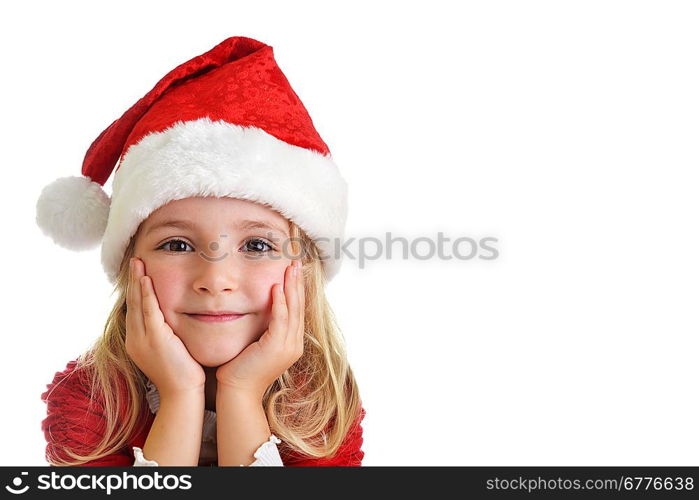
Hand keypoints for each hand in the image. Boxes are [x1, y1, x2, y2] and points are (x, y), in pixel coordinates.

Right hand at [125, 257, 205, 396]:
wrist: (182, 394)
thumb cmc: (182, 375)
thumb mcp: (170, 351)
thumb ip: (167, 335)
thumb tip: (173, 323)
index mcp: (137, 342)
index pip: (134, 310)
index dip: (135, 291)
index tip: (138, 273)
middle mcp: (135, 339)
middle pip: (131, 303)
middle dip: (133, 281)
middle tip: (134, 260)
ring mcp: (142, 339)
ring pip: (138, 304)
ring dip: (138, 281)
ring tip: (138, 262)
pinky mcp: (155, 338)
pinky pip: (149, 310)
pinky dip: (147, 294)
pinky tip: (146, 279)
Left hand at [216, 259, 304, 399]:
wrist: (238, 392)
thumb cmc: (240, 369)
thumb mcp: (255, 345)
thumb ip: (261, 328)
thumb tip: (257, 310)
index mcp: (291, 343)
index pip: (297, 310)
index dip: (296, 289)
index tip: (293, 271)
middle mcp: (294, 344)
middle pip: (300, 307)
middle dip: (298, 283)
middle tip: (297, 262)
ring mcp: (288, 346)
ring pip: (293, 310)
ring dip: (291, 287)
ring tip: (290, 268)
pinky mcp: (277, 347)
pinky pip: (281, 319)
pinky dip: (280, 302)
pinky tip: (277, 287)